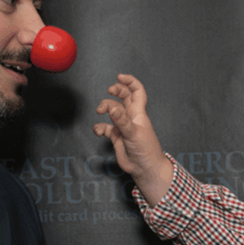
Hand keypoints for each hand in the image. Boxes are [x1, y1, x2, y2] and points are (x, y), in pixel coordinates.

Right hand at [93, 74, 172, 205]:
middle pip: (124, 96)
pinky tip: (98, 131)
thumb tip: (112, 107)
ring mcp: (123, 125)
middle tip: (109, 91)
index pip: (137, 91)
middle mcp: (130, 116)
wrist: (144, 168)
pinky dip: (99, 127)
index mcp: (139, 112)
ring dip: (105, 107)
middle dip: (116, 90)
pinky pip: (105, 127)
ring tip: (100, 111)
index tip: (119, 77)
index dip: (129, 82)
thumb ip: (122, 121)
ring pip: (112, 110)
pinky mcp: (116, 136)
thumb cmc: (145, 150)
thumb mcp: (134, 133)